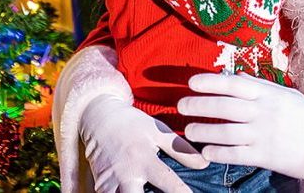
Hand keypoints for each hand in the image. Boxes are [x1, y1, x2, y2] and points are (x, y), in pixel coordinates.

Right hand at [80, 94, 207, 191]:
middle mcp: (126, 172)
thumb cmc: (132, 124)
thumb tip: (205, 163)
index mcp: (143, 157)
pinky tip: (132, 192)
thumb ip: (181, 149)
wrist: (98, 117)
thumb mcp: (158, 131)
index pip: (166, 181)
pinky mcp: (99, 185)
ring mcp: (110, 181)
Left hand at [177, 73, 303, 179]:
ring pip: (226, 132)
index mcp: (267, 93)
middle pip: (225, 108)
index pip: (233, 84)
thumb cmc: (302, 115)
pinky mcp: (265, 156)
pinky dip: (218, 153)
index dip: (210, 82)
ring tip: (188, 131)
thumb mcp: (283, 93)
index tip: (191, 82)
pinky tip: (205, 152)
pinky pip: (236, 155)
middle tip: (181, 105)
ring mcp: (263, 135)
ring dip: (203, 132)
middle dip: (199, 105)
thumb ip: (257, 86)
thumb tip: (231, 77)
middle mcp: (263, 112)